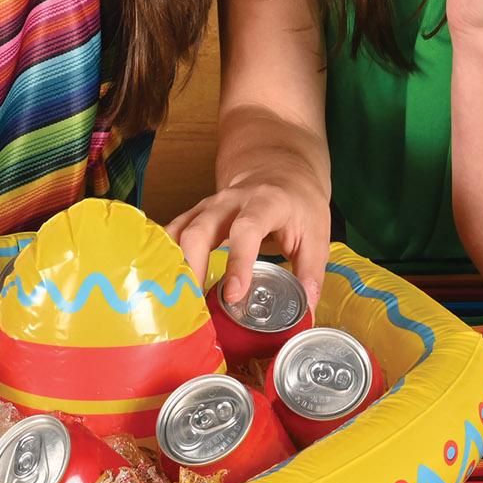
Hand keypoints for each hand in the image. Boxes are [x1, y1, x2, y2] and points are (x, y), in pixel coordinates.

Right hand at [167, 177, 329, 315]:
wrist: (279, 170)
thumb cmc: (299, 204)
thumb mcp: (318, 233)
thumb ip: (312, 271)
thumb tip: (307, 312)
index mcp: (266, 202)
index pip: (247, 229)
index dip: (238, 261)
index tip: (233, 295)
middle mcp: (231, 200)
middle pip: (201, 229)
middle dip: (192, 267)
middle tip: (193, 306)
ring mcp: (209, 206)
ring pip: (181, 231)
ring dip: (174, 266)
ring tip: (175, 302)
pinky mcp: (197, 214)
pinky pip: (173, 233)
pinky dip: (165, 257)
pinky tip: (164, 283)